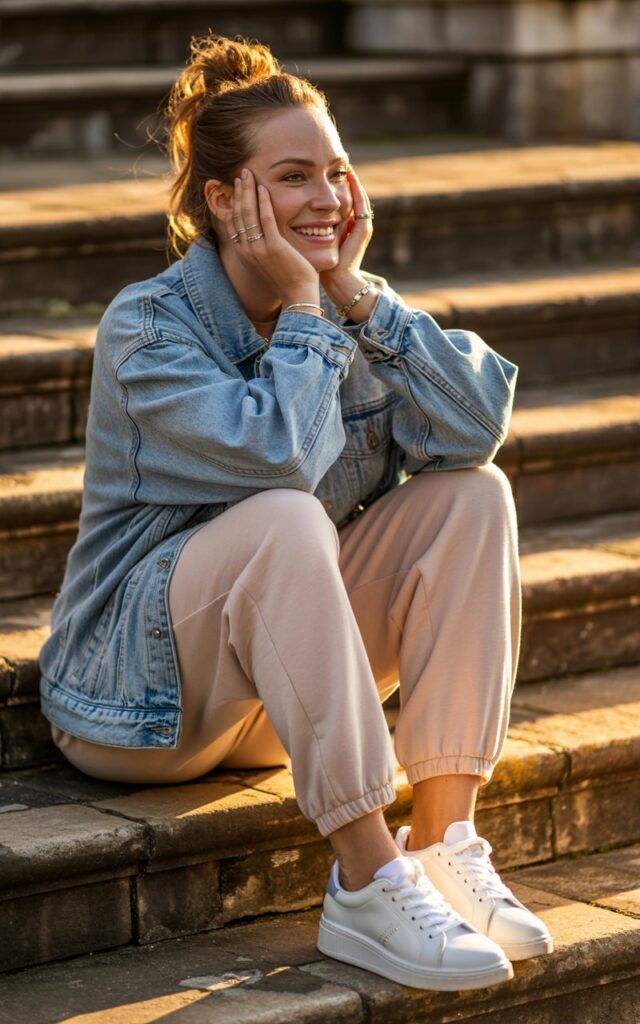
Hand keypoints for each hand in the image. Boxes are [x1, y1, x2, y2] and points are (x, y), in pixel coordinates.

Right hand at [220, 168, 319, 305]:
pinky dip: (263, 202)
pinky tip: (263, 188)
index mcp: (244, 252)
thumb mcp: (268, 259)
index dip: (234, 201)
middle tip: (241, 173)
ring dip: (248, 191)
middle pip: (238, 213)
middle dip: (239, 191)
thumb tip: (262, 230)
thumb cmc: (287, 278)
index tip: (238, 186)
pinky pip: (266, 219)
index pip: (234, 221)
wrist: (298, 295)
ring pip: (249, 213)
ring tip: (248, 174)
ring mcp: (259, 249)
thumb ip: (262, 243)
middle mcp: (247, 250)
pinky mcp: (274, 247)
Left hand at [319, 167, 373, 298]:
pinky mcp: (363, 229)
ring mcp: (362, 226)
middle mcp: (357, 224)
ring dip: (354, 180)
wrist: (336, 280)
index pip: (343, 198)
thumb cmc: (320, 263)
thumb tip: (294, 212)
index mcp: (345, 225)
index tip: (326, 167)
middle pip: (354, 194)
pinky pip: (362, 204)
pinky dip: (357, 189)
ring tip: (347, 163)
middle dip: (348, 178)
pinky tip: (350, 177)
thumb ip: (310, 225)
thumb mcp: (314, 238)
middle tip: (342, 158)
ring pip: (360, 196)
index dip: (335, 183)